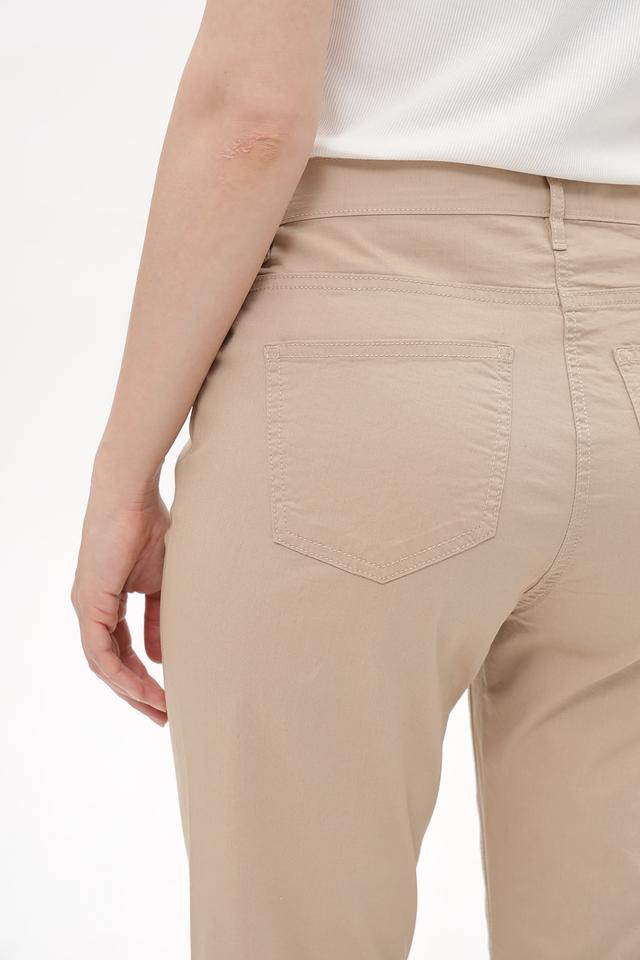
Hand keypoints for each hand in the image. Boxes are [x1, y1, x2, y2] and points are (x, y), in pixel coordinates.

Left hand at [71, 480, 169, 724]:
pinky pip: (101, 653)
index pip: (121, 651)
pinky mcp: (89, 604)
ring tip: (160, 707)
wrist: (132, 496)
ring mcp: (87, 608)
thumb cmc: (150, 527)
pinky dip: (122, 673)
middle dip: (136, 693)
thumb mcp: (162, 583)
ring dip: (132, 690)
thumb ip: (159, 619)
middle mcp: (92, 609)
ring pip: (104, 665)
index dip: (143, 676)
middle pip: (110, 665)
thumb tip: (161, 655)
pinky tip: (144, 687)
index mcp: (106, 602)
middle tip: (162, 716)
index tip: (167, 696)